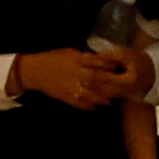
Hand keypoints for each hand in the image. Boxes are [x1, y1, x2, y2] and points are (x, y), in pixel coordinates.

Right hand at [9, 48, 133, 109]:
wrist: (36, 71)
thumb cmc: (54, 58)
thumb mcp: (71, 52)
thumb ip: (87, 58)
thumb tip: (102, 60)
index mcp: (80, 61)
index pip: (101, 64)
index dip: (112, 67)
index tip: (121, 69)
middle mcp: (79, 75)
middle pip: (101, 82)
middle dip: (113, 85)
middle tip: (122, 87)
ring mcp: (75, 89)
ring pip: (95, 96)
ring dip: (105, 99)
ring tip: (111, 99)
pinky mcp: (69, 99)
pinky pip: (84, 105)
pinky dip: (92, 106)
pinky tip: (97, 105)